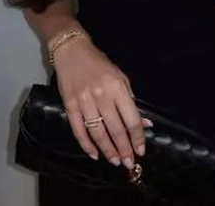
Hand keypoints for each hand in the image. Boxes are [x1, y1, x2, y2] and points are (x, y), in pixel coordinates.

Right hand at [53, 35, 151, 167]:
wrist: (72, 51)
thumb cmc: (100, 64)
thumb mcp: (120, 77)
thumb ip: (131, 100)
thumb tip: (144, 124)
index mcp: (117, 87)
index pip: (131, 119)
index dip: (137, 137)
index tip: (141, 150)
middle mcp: (101, 95)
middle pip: (115, 129)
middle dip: (124, 149)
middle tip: (129, 163)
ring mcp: (84, 101)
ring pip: (98, 133)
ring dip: (108, 150)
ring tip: (115, 161)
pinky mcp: (69, 105)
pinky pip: (78, 130)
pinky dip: (86, 145)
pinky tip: (94, 154)